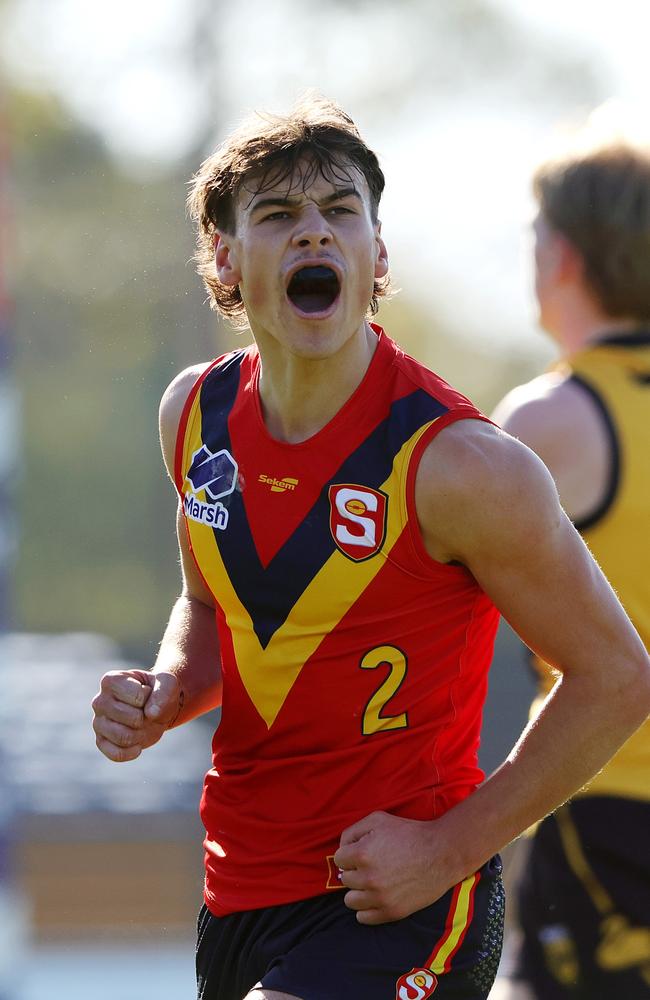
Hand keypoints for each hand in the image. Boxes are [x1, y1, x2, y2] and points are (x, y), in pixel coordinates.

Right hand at [92, 669, 180, 761]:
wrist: (155, 706)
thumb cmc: (158, 691)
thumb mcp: (167, 683)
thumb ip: (163, 691)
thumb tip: (151, 713)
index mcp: (111, 680)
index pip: (138, 697)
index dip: (150, 698)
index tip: (148, 693)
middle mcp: (99, 701)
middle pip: (132, 719)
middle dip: (148, 718)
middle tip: (146, 712)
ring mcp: (98, 722)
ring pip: (123, 737)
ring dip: (142, 734)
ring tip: (142, 725)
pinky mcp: (101, 741)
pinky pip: (116, 754)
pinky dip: (132, 752)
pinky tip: (137, 745)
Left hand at [333, 810, 461, 924]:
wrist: (441, 854)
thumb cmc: (410, 833)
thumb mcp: (378, 819)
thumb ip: (353, 831)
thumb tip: (342, 848)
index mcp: (362, 853)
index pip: (339, 859)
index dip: (350, 854)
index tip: (363, 852)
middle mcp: (368, 877)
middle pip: (345, 879)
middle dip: (355, 871)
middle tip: (373, 865)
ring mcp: (380, 897)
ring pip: (350, 900)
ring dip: (358, 891)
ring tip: (373, 882)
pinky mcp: (392, 912)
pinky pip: (363, 917)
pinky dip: (366, 909)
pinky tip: (377, 896)